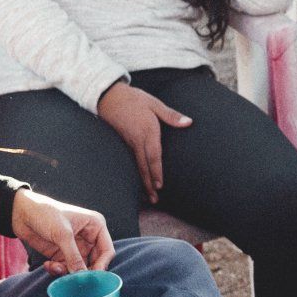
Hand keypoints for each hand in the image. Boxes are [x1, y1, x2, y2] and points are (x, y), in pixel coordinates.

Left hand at [10, 189, 114, 274]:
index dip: (102, 265)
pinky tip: (48, 265)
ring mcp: (75, 247)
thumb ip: (74, 256)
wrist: (21, 213)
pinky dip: (58, 270)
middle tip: (74, 279)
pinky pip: (66, 268)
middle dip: (84, 271)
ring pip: (79, 268)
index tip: (93, 277)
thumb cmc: (46, 213)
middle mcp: (88, 237)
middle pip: (95, 262)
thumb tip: (82, 275)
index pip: (107, 251)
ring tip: (55, 267)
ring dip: (67, 272)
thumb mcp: (62, 234)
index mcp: (95, 226)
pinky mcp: (62, 253)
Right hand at [97, 82, 191, 202]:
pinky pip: (131, 160)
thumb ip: (171, 115)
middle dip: (149, 183)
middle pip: (144, 165)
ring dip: (142, 181)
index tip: (160, 185)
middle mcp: (137, 140)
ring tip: (148, 196)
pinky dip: (136, 172)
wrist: (108, 96)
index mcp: (147, 131)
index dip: (156, 171)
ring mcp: (129, 142)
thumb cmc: (134, 99)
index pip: (153, 155)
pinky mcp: (124, 142)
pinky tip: (140, 180)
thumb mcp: (154, 103)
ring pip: (137, 165)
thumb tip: (188, 122)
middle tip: (154, 199)